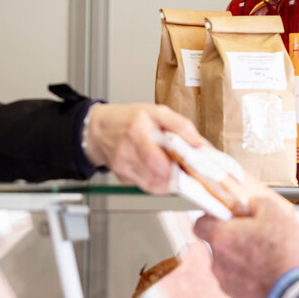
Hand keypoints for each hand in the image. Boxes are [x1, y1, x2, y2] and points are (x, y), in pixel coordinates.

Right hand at [82, 102, 204, 193]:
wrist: (98, 129)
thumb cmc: (127, 119)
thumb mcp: (156, 112)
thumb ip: (180, 126)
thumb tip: (200, 143)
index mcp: (135, 133)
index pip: (155, 159)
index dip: (175, 169)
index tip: (191, 170)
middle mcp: (126, 153)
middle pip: (157, 177)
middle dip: (177, 177)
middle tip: (187, 170)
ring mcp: (123, 168)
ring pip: (153, 186)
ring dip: (169, 181)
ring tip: (175, 169)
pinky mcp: (123, 178)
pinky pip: (146, 186)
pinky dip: (158, 182)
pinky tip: (159, 170)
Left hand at [193, 191, 298, 297]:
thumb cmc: (289, 252)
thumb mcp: (276, 213)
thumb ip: (256, 203)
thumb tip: (250, 205)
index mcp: (222, 238)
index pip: (200, 224)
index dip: (213, 217)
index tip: (226, 216)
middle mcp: (218, 262)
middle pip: (217, 244)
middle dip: (233, 238)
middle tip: (255, 234)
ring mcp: (227, 283)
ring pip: (228, 264)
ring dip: (242, 258)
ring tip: (267, 256)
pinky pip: (239, 281)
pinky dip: (249, 276)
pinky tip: (269, 272)